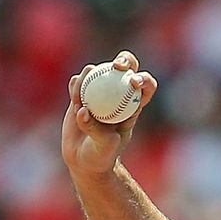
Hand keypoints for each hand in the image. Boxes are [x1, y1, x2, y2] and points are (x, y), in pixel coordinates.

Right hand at [62, 52, 157, 178]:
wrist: (84, 160)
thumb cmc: (100, 156)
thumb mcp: (103, 148)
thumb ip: (96, 131)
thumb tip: (84, 111)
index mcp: (133, 106)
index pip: (145, 87)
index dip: (144, 80)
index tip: (134, 83)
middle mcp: (117, 94)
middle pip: (126, 68)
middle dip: (125, 60)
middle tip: (117, 66)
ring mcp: (99, 92)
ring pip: (98, 70)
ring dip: (91, 75)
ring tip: (80, 97)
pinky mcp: (81, 93)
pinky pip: (78, 81)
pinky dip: (76, 85)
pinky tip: (74, 95)